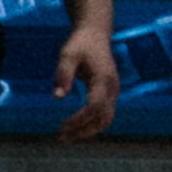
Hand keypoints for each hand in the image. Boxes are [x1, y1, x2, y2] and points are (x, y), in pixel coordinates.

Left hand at [52, 23, 121, 141]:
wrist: (96, 34)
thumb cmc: (81, 43)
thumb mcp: (68, 55)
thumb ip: (63, 75)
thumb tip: (58, 97)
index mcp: (103, 79)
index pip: (95, 107)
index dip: (79, 120)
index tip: (62, 126)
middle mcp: (112, 87)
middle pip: (103, 118)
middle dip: (83, 131)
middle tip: (62, 138)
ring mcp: (113, 91)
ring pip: (106, 119)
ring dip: (87, 130)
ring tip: (67, 137)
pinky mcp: (109, 93)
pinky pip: (104, 114)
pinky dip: (90, 124)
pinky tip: (75, 127)